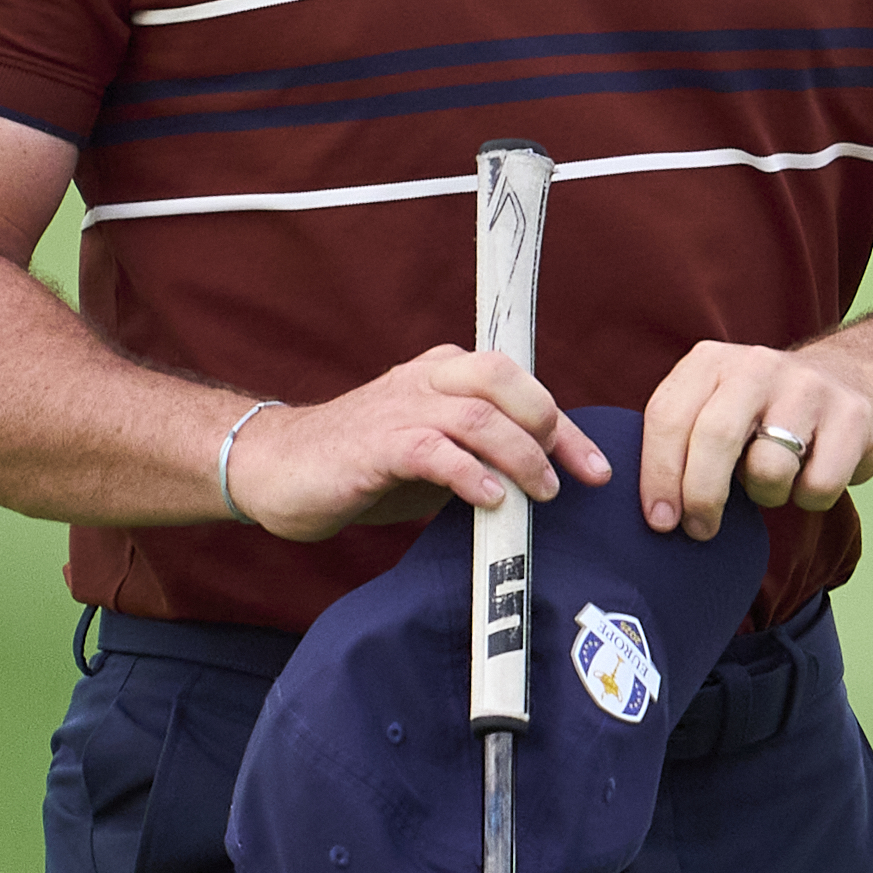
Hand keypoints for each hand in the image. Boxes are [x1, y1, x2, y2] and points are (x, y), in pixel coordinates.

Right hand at [223, 345, 607, 542]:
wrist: (274, 469)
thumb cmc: (364, 463)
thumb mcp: (435, 453)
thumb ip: (482, 455)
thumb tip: (542, 482)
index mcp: (447, 372)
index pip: (522, 386)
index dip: (567, 429)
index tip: (598, 471)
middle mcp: (428, 378)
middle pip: (506, 378)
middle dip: (548, 426)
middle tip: (564, 478)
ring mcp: (400, 407)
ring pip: (480, 416)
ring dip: (520, 457)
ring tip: (538, 495)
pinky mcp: (375, 445)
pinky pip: (434, 451)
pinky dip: (469, 475)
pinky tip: (489, 501)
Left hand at [635, 339, 872, 541]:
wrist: (852, 381)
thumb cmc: (763, 414)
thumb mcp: (713, 407)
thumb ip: (680, 441)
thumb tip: (655, 511)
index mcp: (711, 362)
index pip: (668, 417)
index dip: (658, 475)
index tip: (660, 521)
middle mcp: (758, 365)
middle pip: (715, 439)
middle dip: (702, 497)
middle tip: (701, 530)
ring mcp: (809, 387)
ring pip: (770, 471)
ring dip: (767, 495)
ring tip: (773, 481)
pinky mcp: (853, 416)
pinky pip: (819, 486)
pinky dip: (811, 498)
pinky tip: (812, 476)